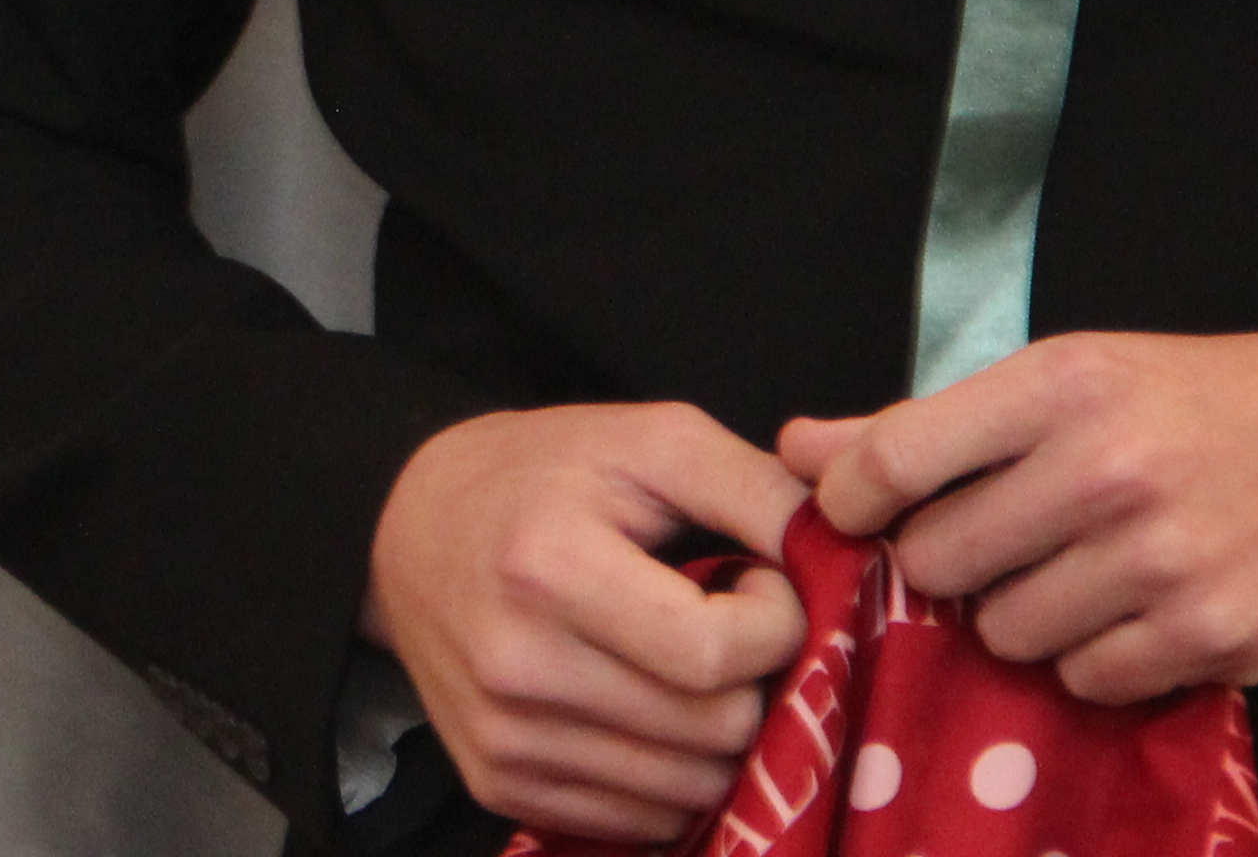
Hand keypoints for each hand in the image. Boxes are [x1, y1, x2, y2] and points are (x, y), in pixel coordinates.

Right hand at [365, 402, 812, 841]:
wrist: (408, 530)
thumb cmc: (545, 473)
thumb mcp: (652, 440)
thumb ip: (757, 489)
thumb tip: (849, 557)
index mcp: (549, 569)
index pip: (714, 656)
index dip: (776, 624)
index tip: (763, 583)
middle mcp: (517, 668)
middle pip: (712, 732)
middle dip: (756, 682)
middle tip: (732, 625)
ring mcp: (503, 740)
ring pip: (688, 791)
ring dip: (720, 735)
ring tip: (691, 664)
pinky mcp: (499, 786)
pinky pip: (639, 824)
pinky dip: (672, 776)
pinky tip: (653, 706)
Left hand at [778, 303, 1257, 705]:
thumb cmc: (1203, 402)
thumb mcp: (1071, 377)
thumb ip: (926, 424)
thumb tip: (798, 450)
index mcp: (1061, 385)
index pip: (895, 457)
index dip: (854, 500)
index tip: (862, 513)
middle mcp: (1108, 468)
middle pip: (938, 562)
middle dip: (953, 564)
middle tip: (1007, 541)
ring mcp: (1163, 560)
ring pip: (1007, 633)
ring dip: (1027, 615)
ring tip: (1085, 571)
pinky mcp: (1213, 637)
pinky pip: (1088, 680)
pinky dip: (1100, 657)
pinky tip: (1141, 609)